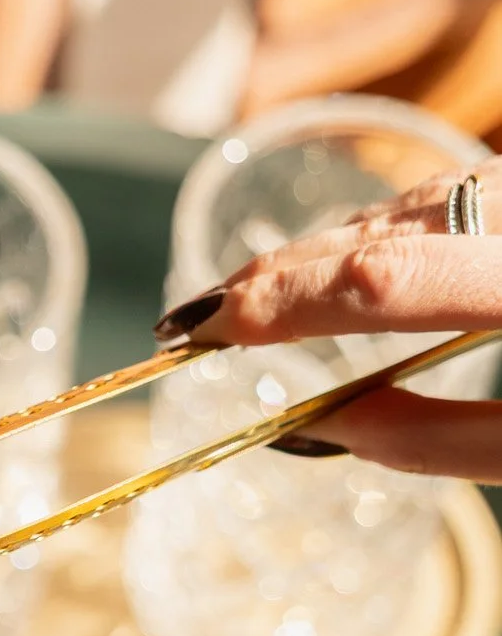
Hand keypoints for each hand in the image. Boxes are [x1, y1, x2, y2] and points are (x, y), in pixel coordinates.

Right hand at [159, 154, 501, 479]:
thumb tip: (327, 425)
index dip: (286, 302)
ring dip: (317, 251)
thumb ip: (439, 438)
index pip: (384, 283)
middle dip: (276, 275)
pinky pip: (440, 198)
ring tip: (246, 292)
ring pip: (402, 208)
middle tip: (195, 315)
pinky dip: (374, 232)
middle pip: (376, 236)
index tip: (211, 328)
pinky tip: (334, 258)